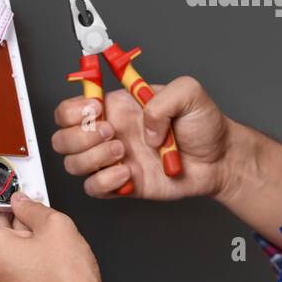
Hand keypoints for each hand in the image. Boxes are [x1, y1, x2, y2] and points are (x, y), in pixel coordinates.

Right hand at [51, 76, 230, 199]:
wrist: (220, 159)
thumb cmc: (204, 125)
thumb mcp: (188, 92)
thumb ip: (161, 99)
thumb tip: (142, 126)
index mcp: (116, 107)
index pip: (71, 108)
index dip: (73, 110)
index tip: (96, 110)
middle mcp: (109, 133)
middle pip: (62, 137)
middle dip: (80, 136)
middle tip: (112, 133)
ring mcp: (113, 160)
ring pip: (72, 164)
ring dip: (93, 157)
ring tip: (123, 152)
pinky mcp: (121, 185)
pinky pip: (93, 188)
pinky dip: (105, 181)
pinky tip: (128, 173)